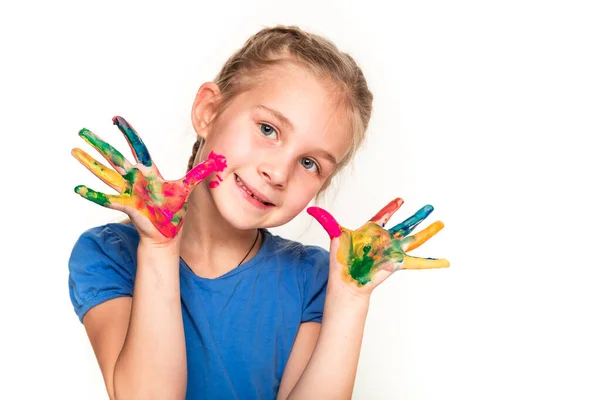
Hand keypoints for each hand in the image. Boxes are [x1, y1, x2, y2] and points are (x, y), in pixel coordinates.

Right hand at [72, 116, 226, 240]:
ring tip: (74, 151)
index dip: (128, 133)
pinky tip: (79, 189)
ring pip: (106, 174)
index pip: (137, 147)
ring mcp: (128, 192)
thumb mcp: (188, 187)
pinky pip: (109, 199)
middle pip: (115, 158)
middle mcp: (135, 179)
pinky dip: (94, 195)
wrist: (168, 233)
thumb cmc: (174, 210)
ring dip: (90, 164)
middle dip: (99, 144)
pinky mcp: (127, 206)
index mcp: (148, 172)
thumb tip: (218, 160)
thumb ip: (200, 172)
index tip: (117, 118)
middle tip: (82, 131)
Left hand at [308, 198, 448, 294]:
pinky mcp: (397, 263)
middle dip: (417, 216)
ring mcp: (392, 251)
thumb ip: (327, 221)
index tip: (400, 200)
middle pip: (404, 225)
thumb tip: (311, 208)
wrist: (346, 282)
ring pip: (413, 238)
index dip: (391, 208)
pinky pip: (416, 262)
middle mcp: (384, 240)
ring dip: (428, 232)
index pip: (383, 216)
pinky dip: (431, 262)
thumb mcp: (335, 236)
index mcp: (371, 231)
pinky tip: (444, 261)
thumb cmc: (341, 261)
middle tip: (430, 207)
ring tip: (441, 223)